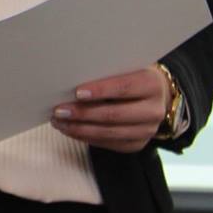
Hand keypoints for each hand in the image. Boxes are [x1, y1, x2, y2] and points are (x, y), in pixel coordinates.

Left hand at [51, 67, 167, 153]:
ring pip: (109, 133)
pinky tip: (69, 130)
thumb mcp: (125, 68)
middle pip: (114, 114)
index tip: (77, 92)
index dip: (100, 90)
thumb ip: (106, 73)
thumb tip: (71, 82)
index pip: (124, 88)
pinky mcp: (137, 144)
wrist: (154, 95)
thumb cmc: (131, 76)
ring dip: (79, 128)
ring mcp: (147, 130)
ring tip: (58, 122)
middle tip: (59, 110)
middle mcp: (154, 110)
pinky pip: (107, 144)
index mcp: (152, 84)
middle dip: (83, 114)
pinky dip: (85, 137)